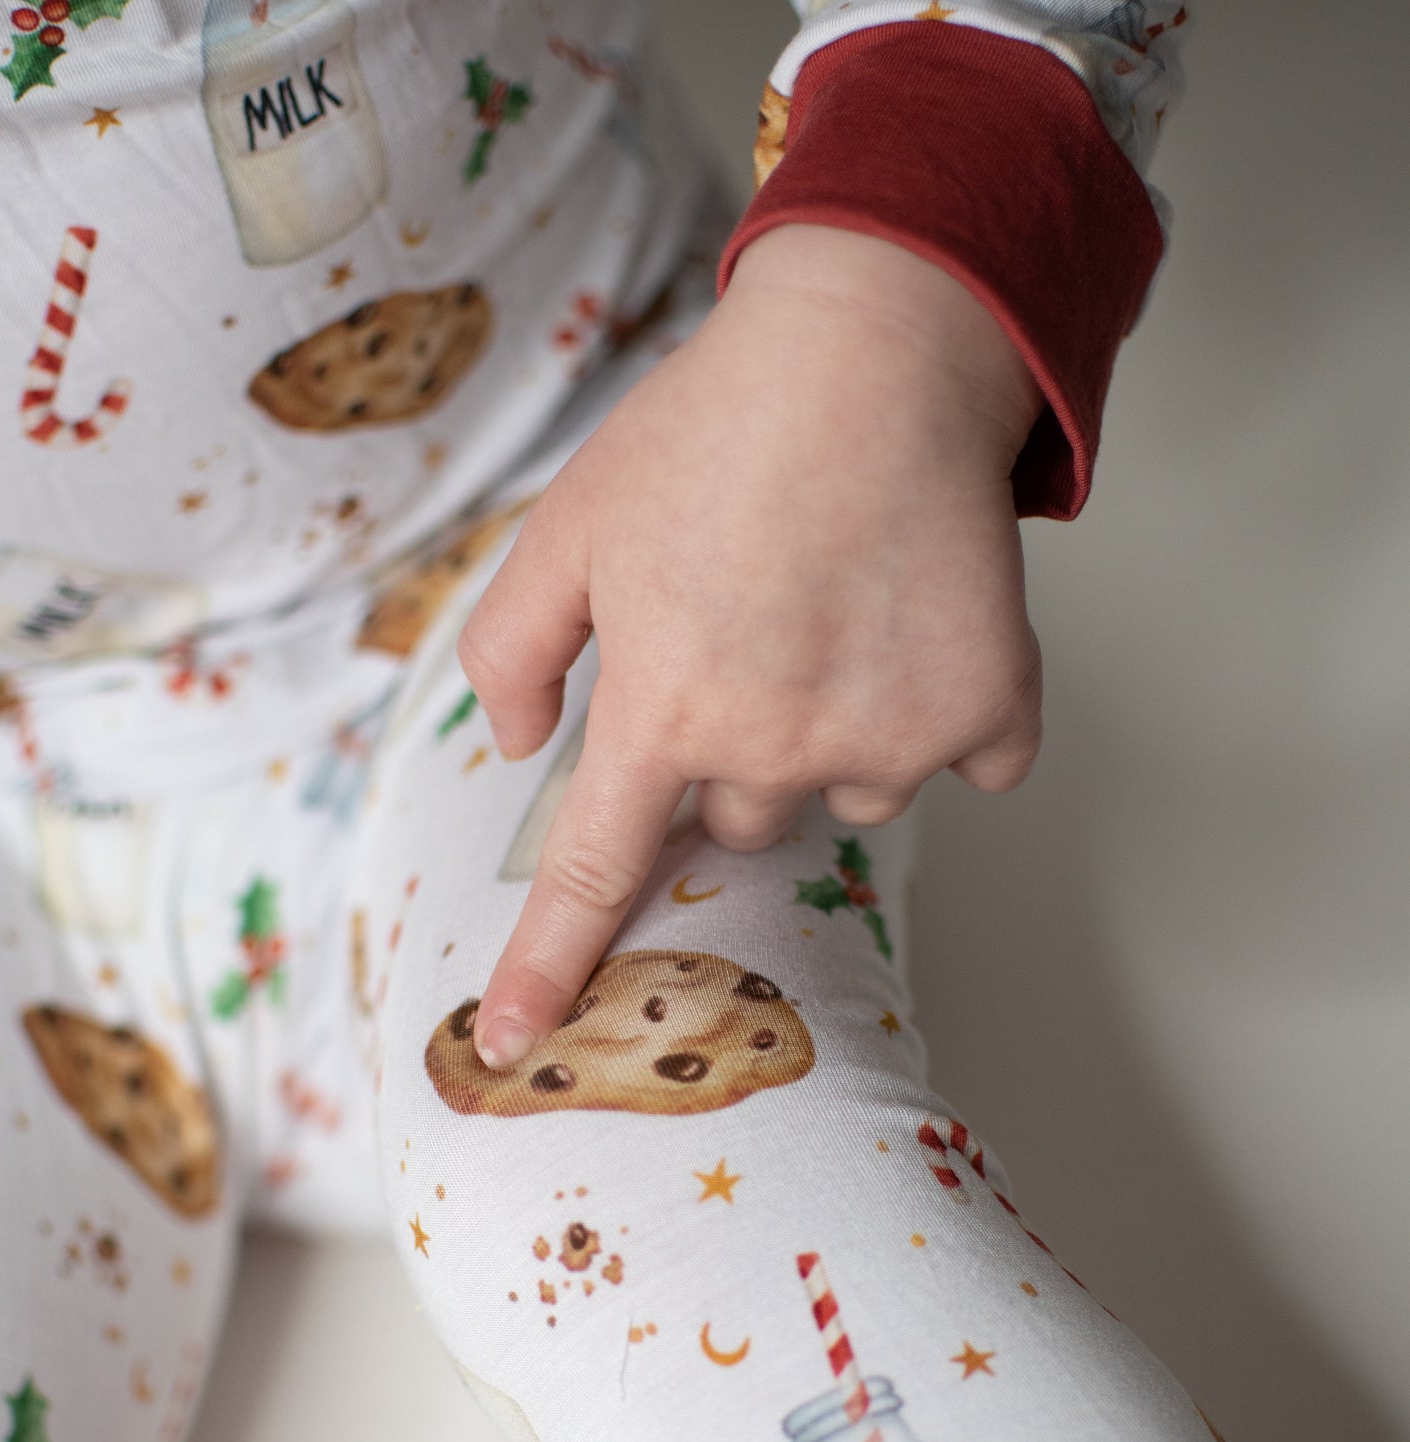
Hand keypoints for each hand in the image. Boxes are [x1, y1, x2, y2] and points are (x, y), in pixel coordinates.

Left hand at [458, 222, 1045, 1069]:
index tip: (517, 1044)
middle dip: (735, 748)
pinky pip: (967, 762)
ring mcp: (889, 738)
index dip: (548, 966)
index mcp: (661, 708)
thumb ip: (511, 647)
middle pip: (739, 818)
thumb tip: (515, 751)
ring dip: (837, 733)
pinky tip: (923, 624)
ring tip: (838, 610)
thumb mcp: (569, 522)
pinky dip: (949, 714)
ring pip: (848, 794)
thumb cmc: (714, 427)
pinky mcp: (985, 710)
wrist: (880, 342)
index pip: (591, 873)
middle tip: (752, 631)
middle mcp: (772, 746)